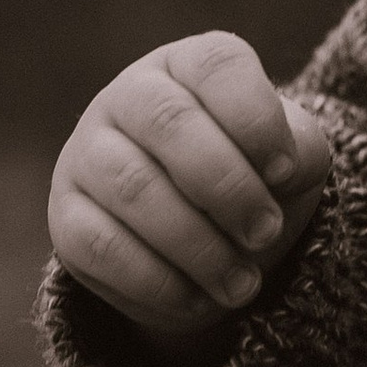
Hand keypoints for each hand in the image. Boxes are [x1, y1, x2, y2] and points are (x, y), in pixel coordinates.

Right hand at [49, 32, 332, 343]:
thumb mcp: (290, 161)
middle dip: (228, 187)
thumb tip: (281, 172)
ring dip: (199, 245)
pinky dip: (159, 281)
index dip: (256, 120)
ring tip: (242, 285)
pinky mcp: (66, 217)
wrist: (202, 245)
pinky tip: (198, 299)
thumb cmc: (250, 180)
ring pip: (135, 188)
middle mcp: (128, 97)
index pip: (217, 67)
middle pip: (169, 121)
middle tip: (266, 234)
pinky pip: (103, 246)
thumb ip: (299, 152)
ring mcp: (87, 154)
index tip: (285, 173)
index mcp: (187, 67)